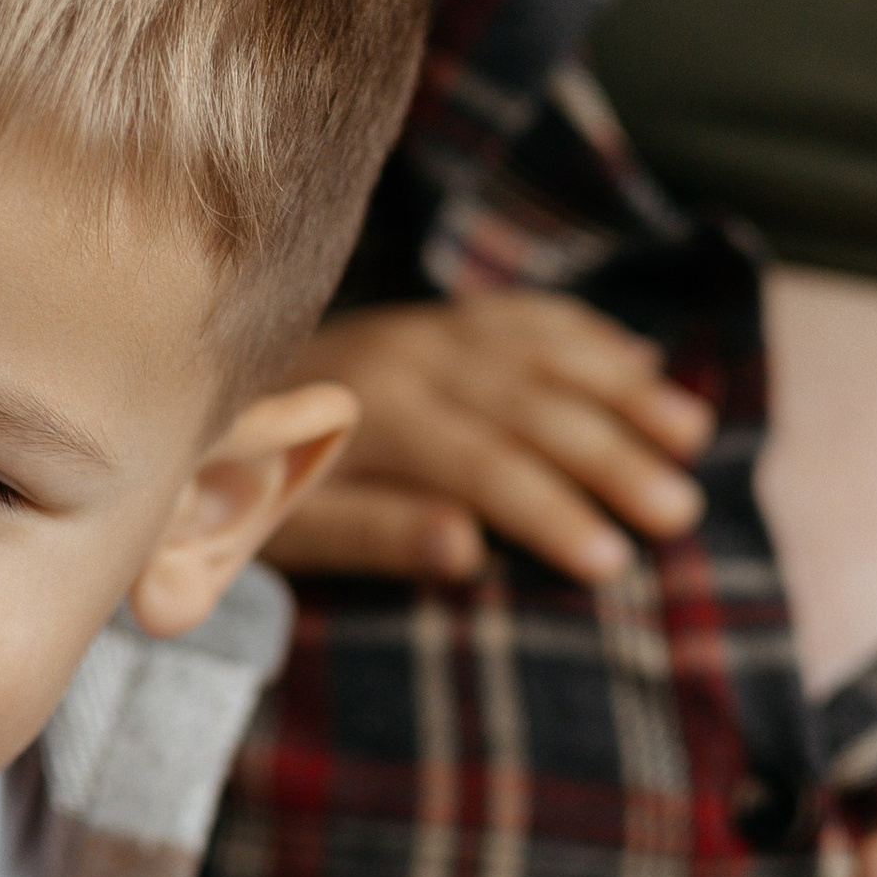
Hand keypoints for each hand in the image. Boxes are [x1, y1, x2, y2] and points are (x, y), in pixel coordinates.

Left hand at [267, 295, 714, 582]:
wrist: (186, 388)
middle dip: (613, 456)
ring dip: (623, 388)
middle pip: (532, 405)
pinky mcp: (431, 320)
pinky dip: (586, 336)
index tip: (612, 562)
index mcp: (374, 413)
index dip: (552, 511)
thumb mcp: (287, 526)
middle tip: (680, 511)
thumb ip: (375, 533)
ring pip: (543, 351)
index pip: (485, 464)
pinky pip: (522, 314)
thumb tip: (467, 548)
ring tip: (691, 433)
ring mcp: (426, 328)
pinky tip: (640, 361)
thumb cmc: (237, 480)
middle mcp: (410, 356)